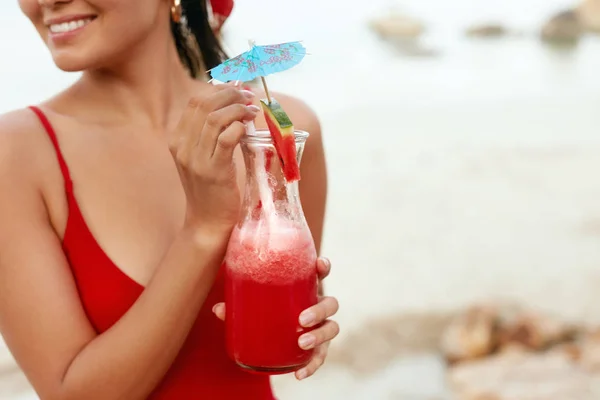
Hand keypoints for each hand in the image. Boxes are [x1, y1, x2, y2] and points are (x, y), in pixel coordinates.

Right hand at [169, 85, 259, 233]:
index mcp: (177, 139)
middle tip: (249, 97)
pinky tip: (247, 128)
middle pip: (204, 104)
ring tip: (252, 110)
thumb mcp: (204, 157)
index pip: (196, 102)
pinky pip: (225, 139)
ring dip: (237, 109)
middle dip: (230, 95)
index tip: (239, 90)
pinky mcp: (213, 172)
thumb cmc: (211, 188)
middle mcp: (182, 146)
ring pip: (214, 118)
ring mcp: (195, 160)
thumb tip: (235, 105)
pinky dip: (238, 128)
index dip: (219, 90)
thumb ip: (213, 134)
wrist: (207, 222)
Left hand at [212, 257, 339, 379]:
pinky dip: (312, 366)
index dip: (323, 267)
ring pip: (332, 328)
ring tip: (302, 343)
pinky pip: (321, 356)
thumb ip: (238, 305)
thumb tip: (218, 309)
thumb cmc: (268, 307)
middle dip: (319, 310)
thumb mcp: (255, 302)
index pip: (320, 273)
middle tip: (302, 319)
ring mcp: (321, 326)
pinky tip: (300, 374)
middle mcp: (318, 305)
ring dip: (320, 336)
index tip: (320, 264)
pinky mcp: (319, 347)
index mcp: (306, 288)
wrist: (275, 332)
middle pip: (330, 304)